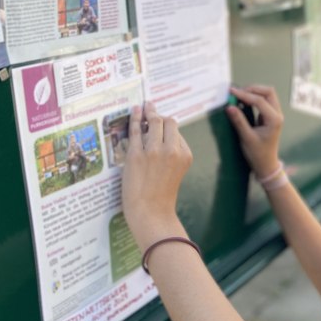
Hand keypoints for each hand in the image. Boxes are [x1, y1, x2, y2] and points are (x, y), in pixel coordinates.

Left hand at [121, 102, 191, 247]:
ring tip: (144, 107)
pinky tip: (135, 110)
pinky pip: (135, 130)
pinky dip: (135, 118)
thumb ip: (173, 154)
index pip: (177, 132)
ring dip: (148, 113)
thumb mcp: (176, 172)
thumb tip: (160, 133)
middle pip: (168, 122)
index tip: (160, 122)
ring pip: (153, 122)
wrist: (151, 213)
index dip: (167, 127)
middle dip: (159, 115)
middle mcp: (172, 150)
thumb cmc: (161, 196)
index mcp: (185, 155)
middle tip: (151, 108)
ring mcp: (154, 151)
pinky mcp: (136, 155)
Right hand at [226, 85, 283, 177]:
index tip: (231, 92)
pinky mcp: (270, 116)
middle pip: (268, 92)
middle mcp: (277, 115)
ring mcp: (275, 115)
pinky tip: (243, 101)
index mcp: (274, 120)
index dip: (245, 94)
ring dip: (253, 92)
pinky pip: (264, 101)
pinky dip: (254, 98)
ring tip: (239, 95)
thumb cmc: (258, 154)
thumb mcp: (246, 138)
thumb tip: (229, 107)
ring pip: (267, 94)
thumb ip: (239, 121)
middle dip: (252, 89)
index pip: (260, 101)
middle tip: (237, 92)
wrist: (266, 164)